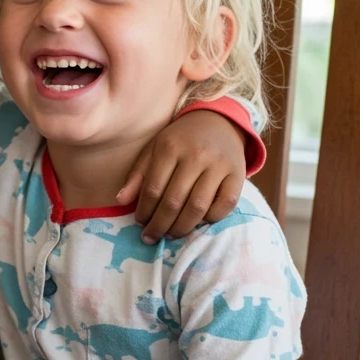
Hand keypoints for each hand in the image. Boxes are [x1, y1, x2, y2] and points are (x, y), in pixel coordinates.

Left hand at [117, 109, 245, 243]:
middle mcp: (196, 156)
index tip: (140, 223)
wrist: (217, 122)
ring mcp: (219, 165)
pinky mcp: (238, 174)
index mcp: (170, 148)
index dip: (144, 210)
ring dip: (182, 227)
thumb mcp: (154, 149)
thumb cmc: (180, 140)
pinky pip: (225, 205)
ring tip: (170, 235)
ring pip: (198, 207)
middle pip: (174, 201)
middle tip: (151, 237)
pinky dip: (210, 219)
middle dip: (160, 225)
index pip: (153, 189)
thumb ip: (137, 175)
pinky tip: (197, 223)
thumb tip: (121, 201)